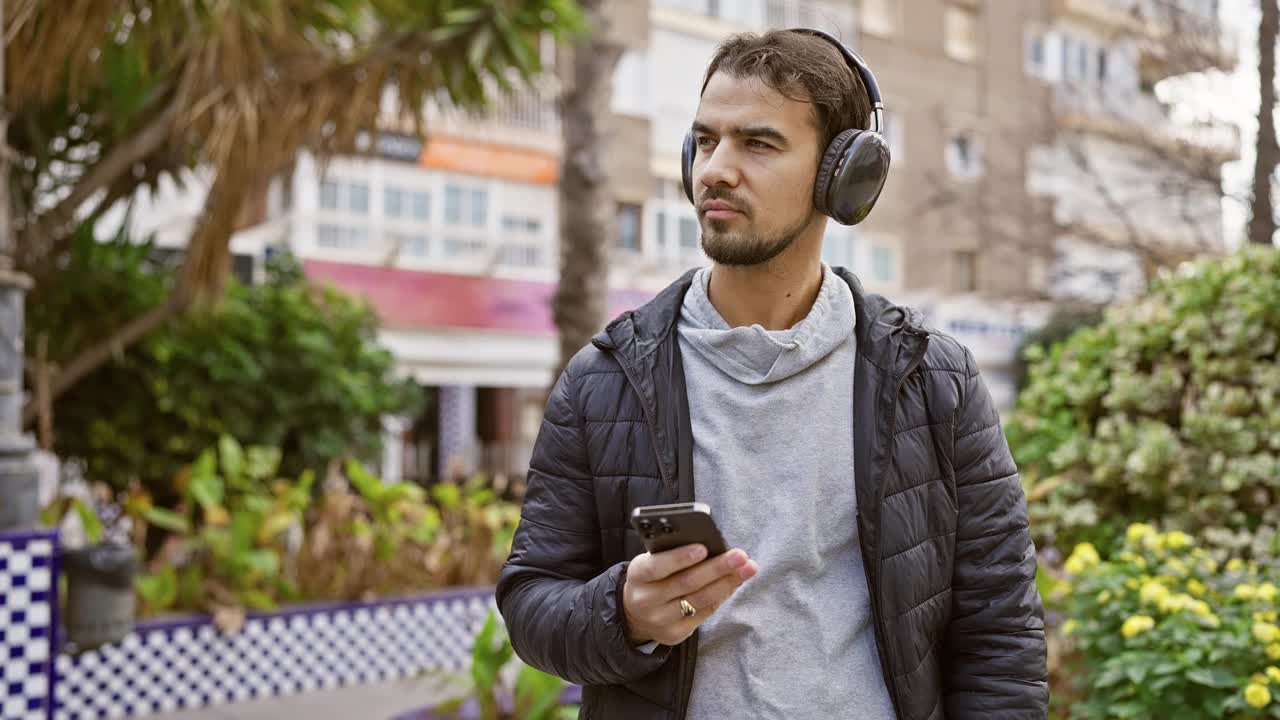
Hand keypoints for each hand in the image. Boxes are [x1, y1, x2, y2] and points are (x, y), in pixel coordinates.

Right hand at [622, 544, 757, 646]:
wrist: (636, 614)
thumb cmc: (653, 577)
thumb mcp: (653, 561)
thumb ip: (673, 554)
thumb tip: (713, 546)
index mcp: (637, 575)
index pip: (657, 566)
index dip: (680, 558)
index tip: (703, 548)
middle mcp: (645, 600)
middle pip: (686, 583)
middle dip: (717, 568)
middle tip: (740, 556)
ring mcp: (660, 620)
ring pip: (700, 600)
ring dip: (727, 583)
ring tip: (747, 568)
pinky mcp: (675, 634)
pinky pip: (705, 613)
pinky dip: (722, 595)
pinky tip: (735, 583)